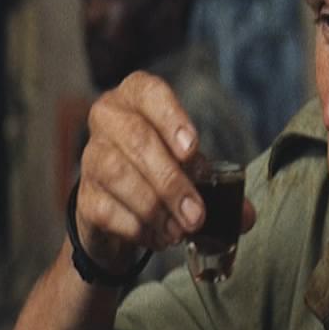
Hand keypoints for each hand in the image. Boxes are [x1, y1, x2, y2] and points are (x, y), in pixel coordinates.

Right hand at [75, 71, 254, 272]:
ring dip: (155, 207)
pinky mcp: (83, 196)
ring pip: (117, 173)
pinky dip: (137, 227)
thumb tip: (245, 215)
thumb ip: (222, 187)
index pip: (149, 91)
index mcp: (138, 99)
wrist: (122, 211)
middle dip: (170, 180)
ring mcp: (91, 156)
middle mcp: (109, 119)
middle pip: (136, 138)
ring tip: (180, 230)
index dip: (170, 117)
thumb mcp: (194, 170)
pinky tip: (159, 237)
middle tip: (196, 214)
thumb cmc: (163, 173)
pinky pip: (106, 208)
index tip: (191, 149)